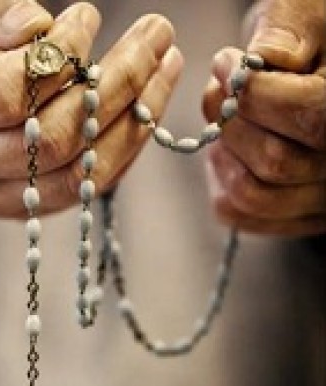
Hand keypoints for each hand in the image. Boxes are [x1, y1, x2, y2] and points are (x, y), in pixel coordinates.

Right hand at [0, 0, 182, 217]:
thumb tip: (40, 33)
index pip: (5, 95)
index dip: (59, 59)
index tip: (89, 17)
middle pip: (52, 140)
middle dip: (117, 85)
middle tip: (156, 36)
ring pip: (77, 174)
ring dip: (134, 120)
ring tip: (166, 65)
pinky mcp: (21, 208)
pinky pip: (84, 189)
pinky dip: (124, 148)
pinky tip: (148, 107)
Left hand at [203, 0, 325, 236]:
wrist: (313, 67)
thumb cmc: (311, 35)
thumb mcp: (309, 9)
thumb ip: (291, 27)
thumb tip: (266, 57)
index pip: (309, 118)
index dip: (256, 95)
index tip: (226, 64)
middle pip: (275, 163)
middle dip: (230, 122)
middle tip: (219, 91)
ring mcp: (321, 196)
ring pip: (254, 196)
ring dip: (223, 155)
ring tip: (224, 122)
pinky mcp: (295, 214)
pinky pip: (241, 215)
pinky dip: (220, 183)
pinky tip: (227, 151)